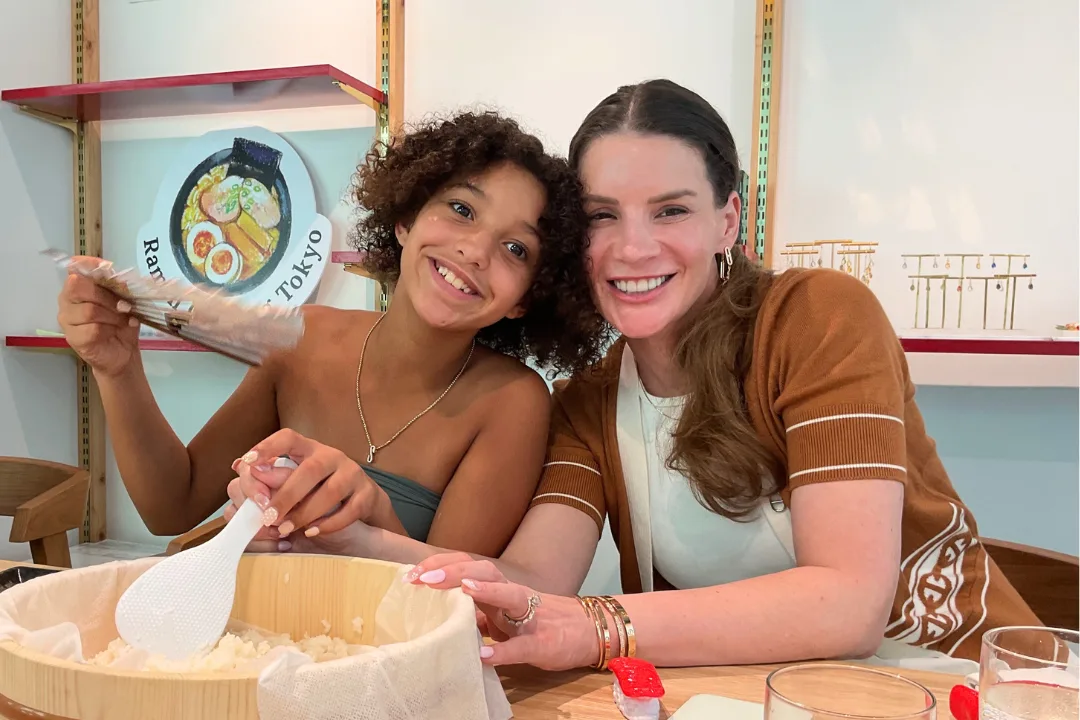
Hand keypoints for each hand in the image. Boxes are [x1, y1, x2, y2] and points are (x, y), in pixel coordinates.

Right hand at [57, 257, 139, 377]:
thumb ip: (121, 288)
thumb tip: (122, 279)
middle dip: (106, 296)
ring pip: (89, 310)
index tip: (108, 267)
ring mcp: (67, 319)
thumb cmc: (121, 323)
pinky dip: (109, 329)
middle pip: (78, 287)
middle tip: (125, 306)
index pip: (75, 268)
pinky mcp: (73, 337)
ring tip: (125, 321)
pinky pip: (92, 329)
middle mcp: (67, 299)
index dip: (90, 265)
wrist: (123, 351)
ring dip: (113, 316)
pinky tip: (115, 330)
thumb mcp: (126, 301)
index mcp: (78, 286)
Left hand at [236, 429, 397, 537]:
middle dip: (287, 495)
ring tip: (286, 530)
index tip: (248, 463)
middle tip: (268, 517)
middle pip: (310, 469)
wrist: (361, 504)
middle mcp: (331, 456)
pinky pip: (350, 509)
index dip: (268, 447)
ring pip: (330, 491)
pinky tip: (312, 532)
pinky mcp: (367, 494)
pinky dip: (329, 523)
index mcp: (308, 450)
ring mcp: (352, 474)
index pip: (288, 438)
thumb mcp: (293, 484)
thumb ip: (268, 481)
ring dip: (305, 513)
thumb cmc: (317, 494)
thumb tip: (238, 470)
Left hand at [403, 552, 599, 669]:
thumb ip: (476, 614)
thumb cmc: (540, 623)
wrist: (589, 632)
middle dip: (452, 571)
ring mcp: (530, 617)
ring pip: (509, 595)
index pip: (467, 566)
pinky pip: (522, 646)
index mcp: (500, 590)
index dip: (440, 566)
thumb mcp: (504, 616)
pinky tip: (483, 655)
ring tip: (459, 590)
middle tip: (421, 579)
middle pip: (483, 570)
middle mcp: (513, 595)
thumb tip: (438, 615)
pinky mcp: (543, 643)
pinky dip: (503, 651)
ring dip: (484, 591)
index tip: (411, 575)